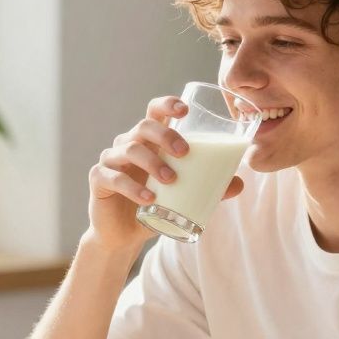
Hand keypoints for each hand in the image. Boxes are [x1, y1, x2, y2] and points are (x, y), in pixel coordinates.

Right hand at [86, 96, 244, 251]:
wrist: (125, 233)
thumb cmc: (156, 205)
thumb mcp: (184, 194)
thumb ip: (209, 186)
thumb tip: (239, 183)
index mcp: (149, 140)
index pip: (155, 111)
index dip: (167, 105)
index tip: (185, 110)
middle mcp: (127, 144)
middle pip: (143, 126)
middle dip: (165, 134)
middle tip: (184, 152)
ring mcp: (111, 160)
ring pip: (129, 149)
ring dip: (152, 162)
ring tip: (171, 180)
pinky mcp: (99, 180)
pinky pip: (113, 177)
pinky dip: (132, 187)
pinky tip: (148, 197)